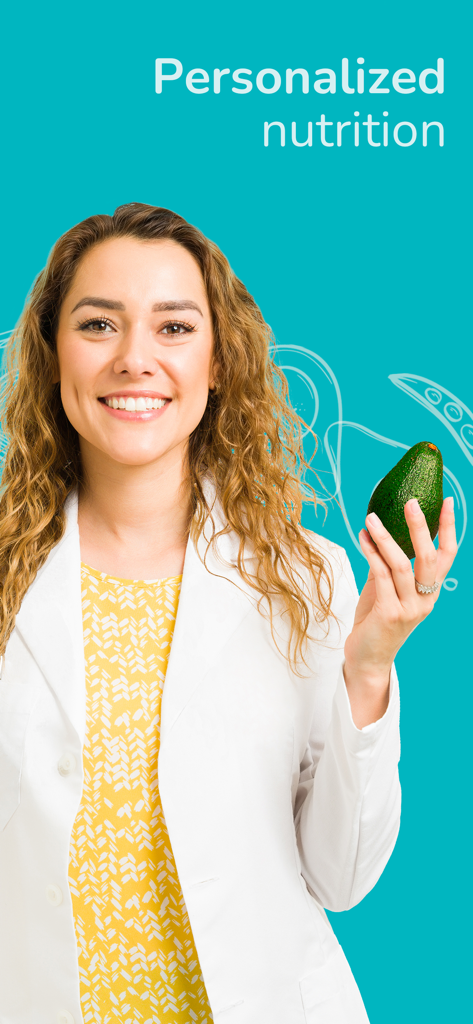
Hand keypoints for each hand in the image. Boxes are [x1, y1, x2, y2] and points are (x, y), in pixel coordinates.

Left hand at [343, 496, 456, 727]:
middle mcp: (426, 600)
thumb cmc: (375, 622)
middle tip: (410, 502)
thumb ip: (388, 565)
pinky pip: (381, 576)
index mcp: (430, 592)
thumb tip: (381, 532)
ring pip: (401, 565)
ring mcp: (410, 608)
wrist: (366, 659)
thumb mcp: (386, 589)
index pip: (447, 555)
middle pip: (430, 557)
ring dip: (385, 538)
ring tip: (371, 518)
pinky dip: (371, 554)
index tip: (446, 501)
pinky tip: (362, 539)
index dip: (448, 528)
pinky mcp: (390, 614)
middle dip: (421, 527)